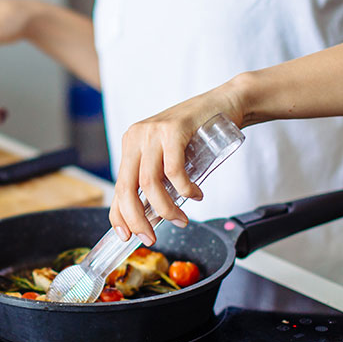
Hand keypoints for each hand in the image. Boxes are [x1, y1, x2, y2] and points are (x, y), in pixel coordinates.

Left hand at [110, 87, 243, 245]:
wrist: (224, 103)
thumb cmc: (198, 133)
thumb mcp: (169, 156)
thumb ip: (158, 178)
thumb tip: (151, 215)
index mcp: (131, 144)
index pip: (118, 186)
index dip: (119, 215)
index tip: (126, 236)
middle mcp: (136, 137)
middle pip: (126, 188)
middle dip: (137, 219)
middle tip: (150, 238)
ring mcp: (153, 132)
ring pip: (149, 183)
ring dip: (165, 209)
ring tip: (181, 219)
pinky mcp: (173, 129)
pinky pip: (173, 171)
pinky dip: (184, 190)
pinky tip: (195, 195)